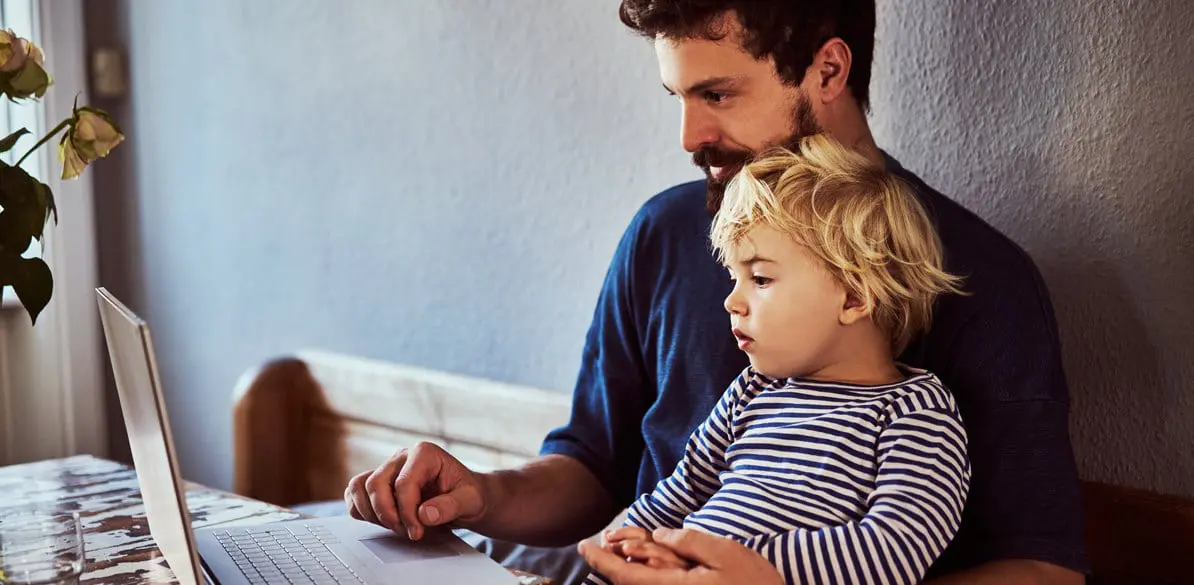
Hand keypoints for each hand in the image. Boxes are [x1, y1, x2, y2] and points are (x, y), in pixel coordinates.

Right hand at [344, 442, 488, 540]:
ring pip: (359, 487)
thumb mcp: (470, 500)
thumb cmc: (467, 494)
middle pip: (376, 484)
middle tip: (407, 533)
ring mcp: (387, 468)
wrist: (464, 497)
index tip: (417, 532)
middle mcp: (401, 457)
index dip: (406, 512)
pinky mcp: (378, 482)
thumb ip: (451, 506)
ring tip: (396, 527)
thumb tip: (424, 514)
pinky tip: (381, 522)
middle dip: (387, 515)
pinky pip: (354, 493)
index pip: (403, 483)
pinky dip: (361, 510)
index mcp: (424, 453)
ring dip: (372, 514)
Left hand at [579, 528, 781, 584]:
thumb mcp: (724, 552)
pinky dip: (642, 578)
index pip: (624, 576)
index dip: (600, 560)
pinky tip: (644, 566)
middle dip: (609, 566)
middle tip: (597, 546)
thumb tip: (657, 535)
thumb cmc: (755, 584)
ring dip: (624, 573)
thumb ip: (687, 541)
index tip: (584, 545)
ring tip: (616, 553)